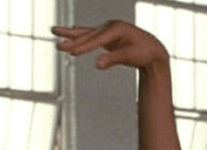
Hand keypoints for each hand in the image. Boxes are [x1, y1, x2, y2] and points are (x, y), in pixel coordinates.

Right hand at [53, 21, 168, 70]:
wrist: (153, 50)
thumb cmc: (143, 53)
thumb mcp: (129, 56)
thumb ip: (112, 60)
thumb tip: (96, 65)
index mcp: (116, 29)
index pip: (96, 39)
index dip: (83, 47)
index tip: (71, 53)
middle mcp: (110, 26)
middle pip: (87, 35)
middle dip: (71, 40)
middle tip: (57, 45)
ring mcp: (108, 30)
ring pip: (86, 33)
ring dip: (70, 34)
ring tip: (53, 30)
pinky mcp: (107, 36)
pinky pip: (90, 36)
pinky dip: (80, 36)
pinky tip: (70, 32)